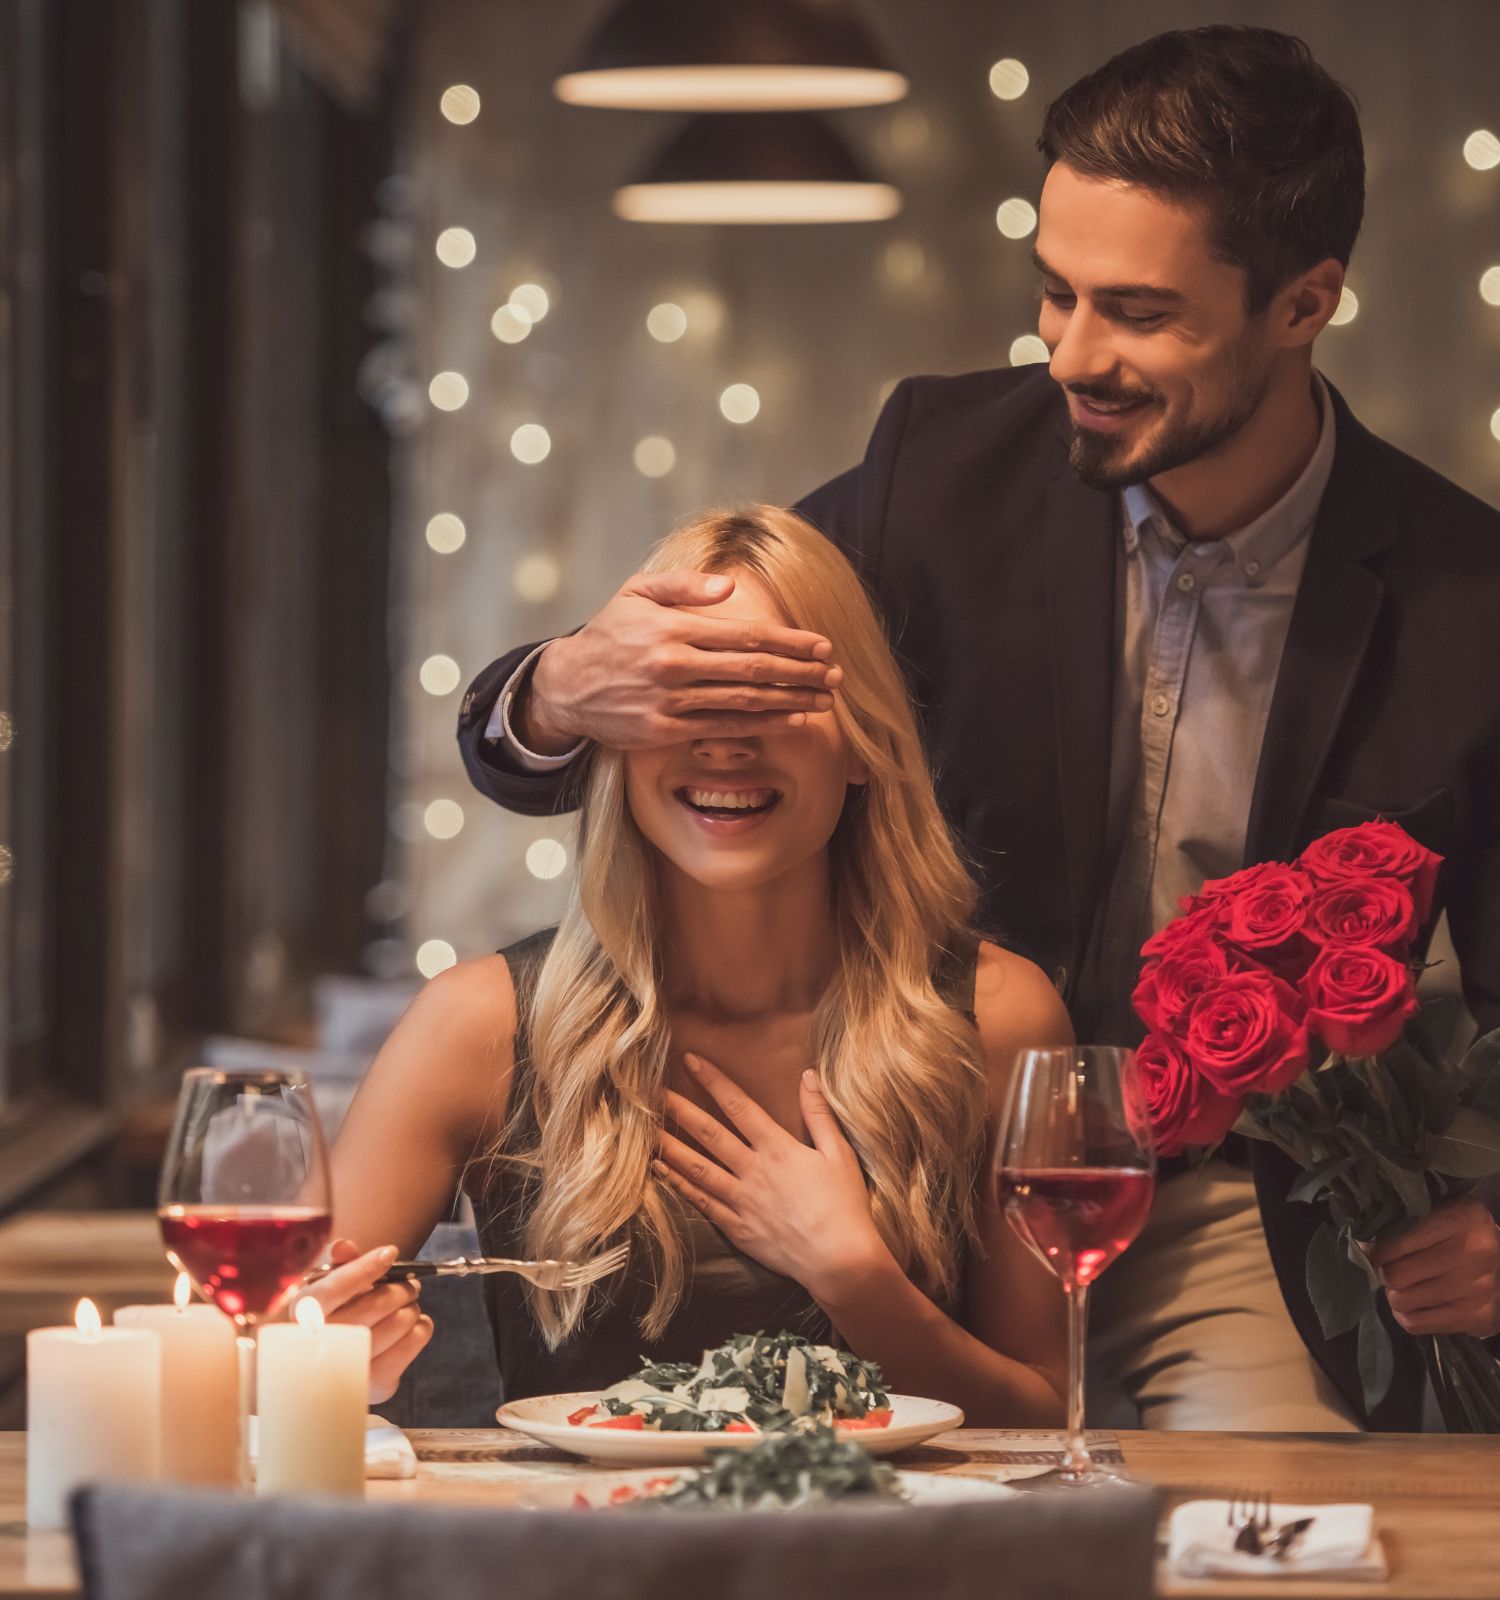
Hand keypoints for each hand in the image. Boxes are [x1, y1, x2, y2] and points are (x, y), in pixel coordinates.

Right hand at [300, 1240, 434, 1402]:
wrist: (340, 1368)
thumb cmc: (339, 1315)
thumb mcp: (334, 1286)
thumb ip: (341, 1264)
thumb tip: (343, 1247)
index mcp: (304, 1312)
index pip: (332, 1290)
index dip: (364, 1268)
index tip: (390, 1254)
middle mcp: (320, 1344)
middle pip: (374, 1305)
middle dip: (401, 1288)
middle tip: (410, 1284)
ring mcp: (349, 1368)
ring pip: (400, 1322)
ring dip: (412, 1307)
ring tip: (406, 1305)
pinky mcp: (375, 1384)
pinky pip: (414, 1341)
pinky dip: (421, 1327)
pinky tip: (409, 1326)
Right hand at [520, 570, 839, 752]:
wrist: (567, 685)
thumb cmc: (610, 634)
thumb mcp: (638, 593)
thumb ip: (685, 586)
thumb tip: (730, 586)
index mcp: (673, 628)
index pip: (745, 635)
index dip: (790, 642)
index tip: (823, 646)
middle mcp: (674, 666)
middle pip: (753, 670)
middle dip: (801, 673)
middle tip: (835, 675)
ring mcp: (670, 702)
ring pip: (744, 702)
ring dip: (790, 701)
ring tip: (824, 700)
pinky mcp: (664, 731)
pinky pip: (723, 728)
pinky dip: (761, 725)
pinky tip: (790, 721)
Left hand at [653, 1053, 888, 1300]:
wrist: (839, 1260)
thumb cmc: (844, 1205)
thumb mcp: (840, 1153)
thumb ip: (820, 1113)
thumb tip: (809, 1075)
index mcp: (778, 1149)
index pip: (739, 1106)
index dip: (714, 1080)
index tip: (691, 1060)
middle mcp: (754, 1171)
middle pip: (709, 1134)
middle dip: (679, 1109)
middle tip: (652, 1091)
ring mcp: (741, 1201)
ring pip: (697, 1168)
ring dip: (670, 1146)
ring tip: (645, 1129)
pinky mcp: (736, 1227)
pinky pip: (701, 1202)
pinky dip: (679, 1185)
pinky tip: (661, 1170)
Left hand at [1369, 1197, 1499, 1337]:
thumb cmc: (1463, 1233)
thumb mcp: (1441, 1213)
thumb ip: (1405, 1223)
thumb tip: (1361, 1246)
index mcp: (1462, 1218)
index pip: (1397, 1241)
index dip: (1378, 1250)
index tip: (1375, 1251)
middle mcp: (1473, 1253)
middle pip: (1396, 1274)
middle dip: (1385, 1273)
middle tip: (1390, 1270)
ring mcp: (1477, 1288)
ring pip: (1403, 1301)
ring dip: (1395, 1295)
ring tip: (1404, 1286)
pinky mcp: (1477, 1317)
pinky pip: (1417, 1324)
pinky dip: (1406, 1315)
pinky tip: (1414, 1304)